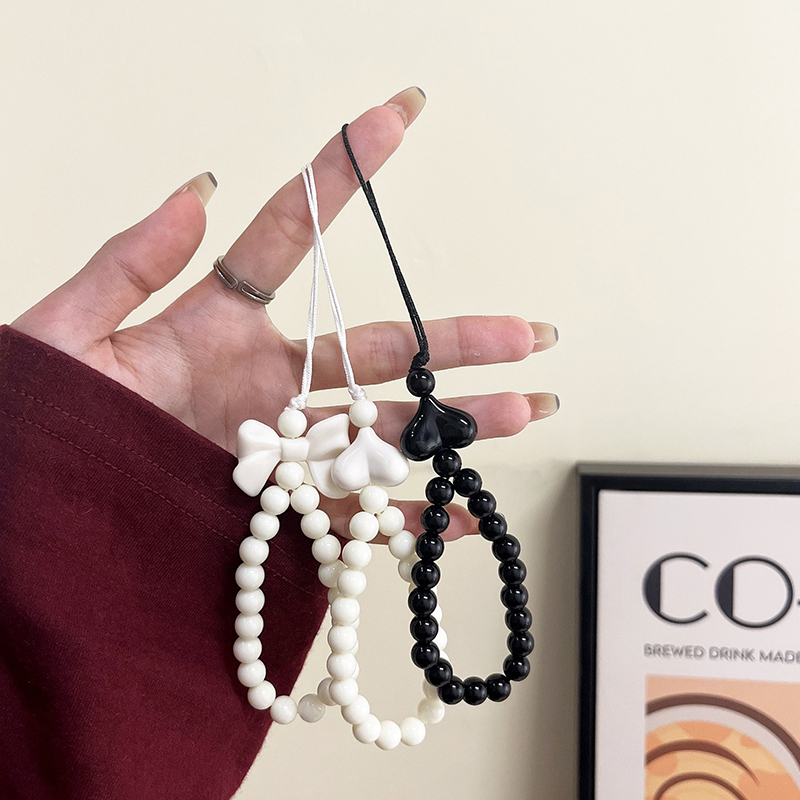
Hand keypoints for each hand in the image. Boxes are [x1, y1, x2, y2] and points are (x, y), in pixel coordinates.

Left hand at [11, 87, 557, 538]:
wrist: (30, 525)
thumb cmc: (42, 427)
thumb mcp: (69, 334)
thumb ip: (131, 265)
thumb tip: (197, 188)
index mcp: (219, 329)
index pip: (290, 237)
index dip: (342, 174)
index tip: (395, 113)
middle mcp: (268, 387)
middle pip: (378, 352)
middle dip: (456, 340)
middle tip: (525, 333)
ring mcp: (282, 456)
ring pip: (385, 434)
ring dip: (456, 426)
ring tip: (524, 413)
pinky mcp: (280, 517)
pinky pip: (356, 518)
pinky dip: (412, 520)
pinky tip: (463, 512)